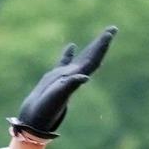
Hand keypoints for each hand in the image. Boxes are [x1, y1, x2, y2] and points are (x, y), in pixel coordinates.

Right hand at [8, 25, 116, 139]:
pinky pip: (63, 63)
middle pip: (91, 57)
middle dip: (101, 44)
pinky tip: (71, 46)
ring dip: (90, 48)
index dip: (102, 46)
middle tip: (112, 29)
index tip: (110, 33)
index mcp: (77, 78)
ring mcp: (65, 77)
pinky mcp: (54, 78)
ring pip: (80, 59)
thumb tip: (85, 77)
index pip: (93, 59)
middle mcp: (75, 76)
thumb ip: (71, 84)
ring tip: (100, 37)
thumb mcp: (59, 96)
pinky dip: (68, 54)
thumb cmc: (47, 108)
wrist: (36, 119)